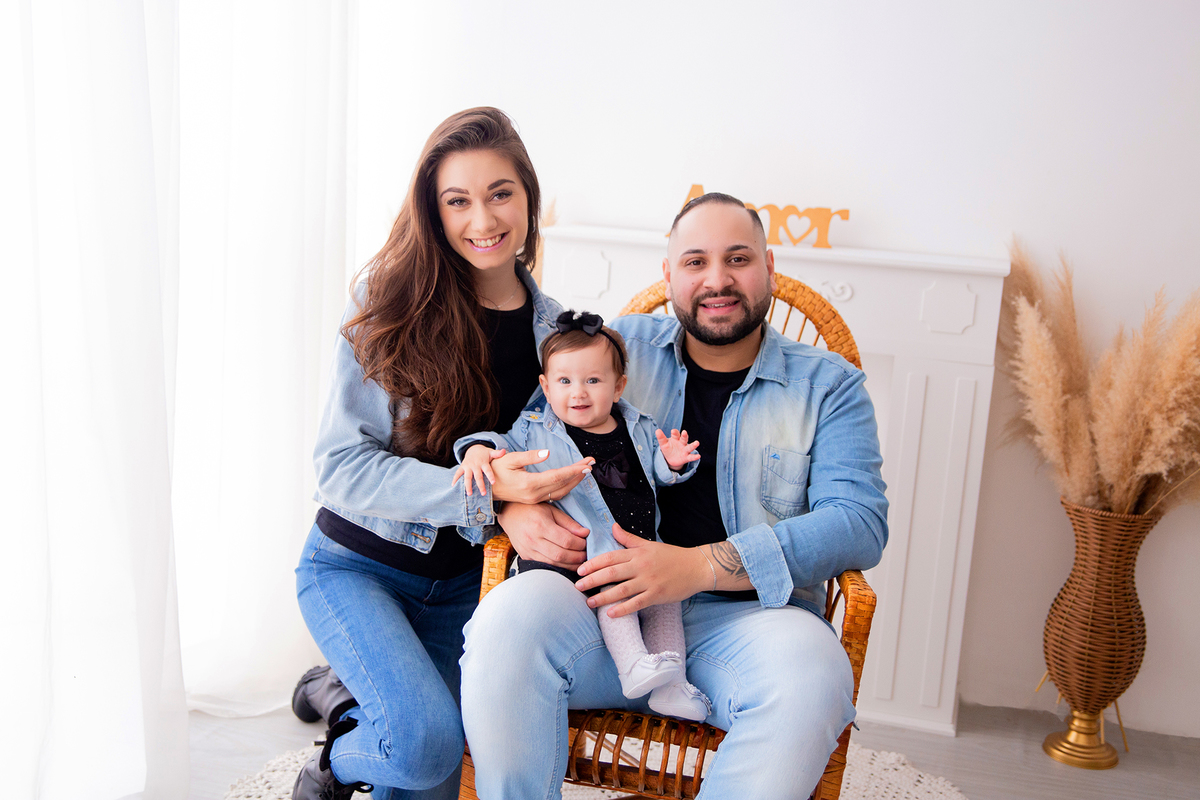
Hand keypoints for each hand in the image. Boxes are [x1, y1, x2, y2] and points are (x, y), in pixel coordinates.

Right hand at [452, 444, 505, 496]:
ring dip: (468, 486)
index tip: (493, 482)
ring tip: (469, 494)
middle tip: (483, 494)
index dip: (490, 476)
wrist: (473, 449)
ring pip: (467, 477)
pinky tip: (453, 486)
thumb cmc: (484, 454)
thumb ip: (497, 454)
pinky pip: (457, 473)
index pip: (488, 470)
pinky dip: (455, 479)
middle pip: (478, 476)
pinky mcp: (462, 467)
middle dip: (480, 485)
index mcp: (483, 462)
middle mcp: (475, 465)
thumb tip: (504, 451)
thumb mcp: (491, 452)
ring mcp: (468, 466)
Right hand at [488, 448, 594, 504]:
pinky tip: (573, 479)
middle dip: (579, 474)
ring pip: (561, 491)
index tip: (586, 464)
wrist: (485, 488)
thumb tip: (548, 452)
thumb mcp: (510, 459)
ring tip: (586, 470)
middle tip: (591, 463)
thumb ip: (530, 456)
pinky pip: (556, 494)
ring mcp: (535, 499)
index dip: (573, 470)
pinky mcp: (535, 500)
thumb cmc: (495, 470)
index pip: (557, 476)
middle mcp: (534, 494)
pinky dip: (567, 486)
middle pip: (563, 484)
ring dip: (575, 480)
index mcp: (529, 483)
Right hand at [499, 501, 588, 567]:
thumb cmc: (532, 509)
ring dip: (570, 565)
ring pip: (553, 563)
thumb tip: (585, 533)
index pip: (566, 540)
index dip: (579, 544)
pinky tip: (567, 564)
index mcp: (541, 525)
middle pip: (561, 555)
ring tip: (580, 561)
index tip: (586, 542)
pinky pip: (545, 565)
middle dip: (577, 557)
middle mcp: (533, 539)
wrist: (509, 514)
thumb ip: (568, 522)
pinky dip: (558, 566)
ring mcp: (528, 550)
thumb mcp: (551, 509)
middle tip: (586, 555)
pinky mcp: (525, 557)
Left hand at [575, 523, 710, 616]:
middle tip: (577, 586)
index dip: (593, 563)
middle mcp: (641, 566)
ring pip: (621, 590)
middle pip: (611, 573)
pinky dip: (622, 609)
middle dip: (592, 580)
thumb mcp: (649, 544)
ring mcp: (649, 581)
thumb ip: (628, 538)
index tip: (580, 570)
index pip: (610, 557)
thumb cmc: (671, 556)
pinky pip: (636, 603)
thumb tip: (612, 527)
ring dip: (603, 597)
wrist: (696, 566)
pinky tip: (610, 614)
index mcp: (638, 553)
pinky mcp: (657, 594)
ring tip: (589, 602)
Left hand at [656, 428, 699, 471]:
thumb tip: (657, 430)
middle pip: (684, 438)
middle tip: (684, 432)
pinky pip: (691, 457)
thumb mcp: (663, 444)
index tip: (673, 431)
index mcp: (676, 438)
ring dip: (693, 445)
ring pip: (690, 447)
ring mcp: (685, 450)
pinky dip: (694, 457)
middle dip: (684, 435)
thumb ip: (661, 438)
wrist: (671, 459)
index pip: (676, 434)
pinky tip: (698, 456)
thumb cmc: (668, 448)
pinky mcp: (687, 457)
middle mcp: (682, 443)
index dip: (675, 432)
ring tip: (697, 442)